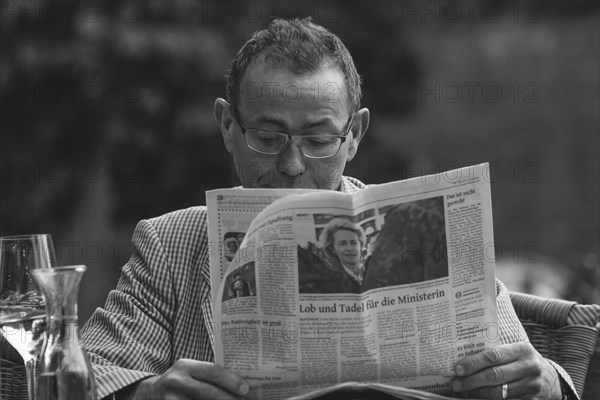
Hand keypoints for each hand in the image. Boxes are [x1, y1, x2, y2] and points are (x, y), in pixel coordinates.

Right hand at [132, 359, 248, 399]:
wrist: (151, 392)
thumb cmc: (181, 381)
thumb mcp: (191, 372)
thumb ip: (209, 375)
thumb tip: (240, 383)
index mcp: (187, 366)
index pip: (212, 371)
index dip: (231, 380)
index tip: (245, 389)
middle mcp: (177, 380)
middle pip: (208, 392)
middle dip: (228, 399)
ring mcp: (171, 398)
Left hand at [451, 343, 561, 399]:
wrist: (552, 380)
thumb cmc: (524, 362)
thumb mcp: (516, 352)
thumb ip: (497, 354)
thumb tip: (464, 359)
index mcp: (522, 350)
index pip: (493, 356)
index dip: (474, 363)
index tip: (458, 368)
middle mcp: (529, 367)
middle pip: (494, 376)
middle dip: (472, 381)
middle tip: (456, 384)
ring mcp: (532, 386)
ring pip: (499, 393)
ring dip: (477, 394)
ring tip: (464, 393)